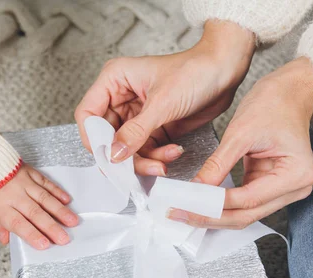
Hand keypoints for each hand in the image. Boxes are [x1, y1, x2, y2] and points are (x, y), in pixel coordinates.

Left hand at [0, 164, 78, 248]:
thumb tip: (6, 240)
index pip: (18, 224)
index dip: (32, 234)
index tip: (45, 245)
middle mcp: (13, 194)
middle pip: (35, 213)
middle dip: (52, 227)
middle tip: (65, 238)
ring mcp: (22, 181)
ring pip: (45, 198)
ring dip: (60, 211)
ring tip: (73, 221)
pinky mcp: (27, 171)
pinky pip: (45, 182)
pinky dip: (57, 191)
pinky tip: (66, 200)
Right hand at [75, 20, 255, 175]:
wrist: (225, 72)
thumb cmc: (195, 71)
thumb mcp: (162, 103)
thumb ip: (135, 132)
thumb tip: (114, 155)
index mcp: (114, 81)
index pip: (88, 115)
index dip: (93, 138)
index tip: (106, 157)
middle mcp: (122, 98)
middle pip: (108, 137)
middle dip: (124, 157)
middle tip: (135, 171)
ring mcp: (138, 115)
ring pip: (128, 149)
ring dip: (145, 160)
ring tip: (163, 162)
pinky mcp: (155, 127)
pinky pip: (147, 150)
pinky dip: (159, 156)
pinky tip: (174, 151)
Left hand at [167, 57, 312, 228]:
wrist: (290, 91)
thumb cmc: (274, 103)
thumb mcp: (241, 132)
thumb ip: (217, 164)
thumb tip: (195, 189)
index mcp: (296, 174)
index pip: (248, 200)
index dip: (214, 204)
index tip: (185, 203)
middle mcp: (296, 188)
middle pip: (246, 214)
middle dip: (210, 216)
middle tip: (179, 213)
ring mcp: (284, 191)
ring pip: (243, 214)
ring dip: (213, 214)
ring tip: (184, 212)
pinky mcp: (270, 187)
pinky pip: (242, 203)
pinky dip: (220, 204)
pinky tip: (198, 203)